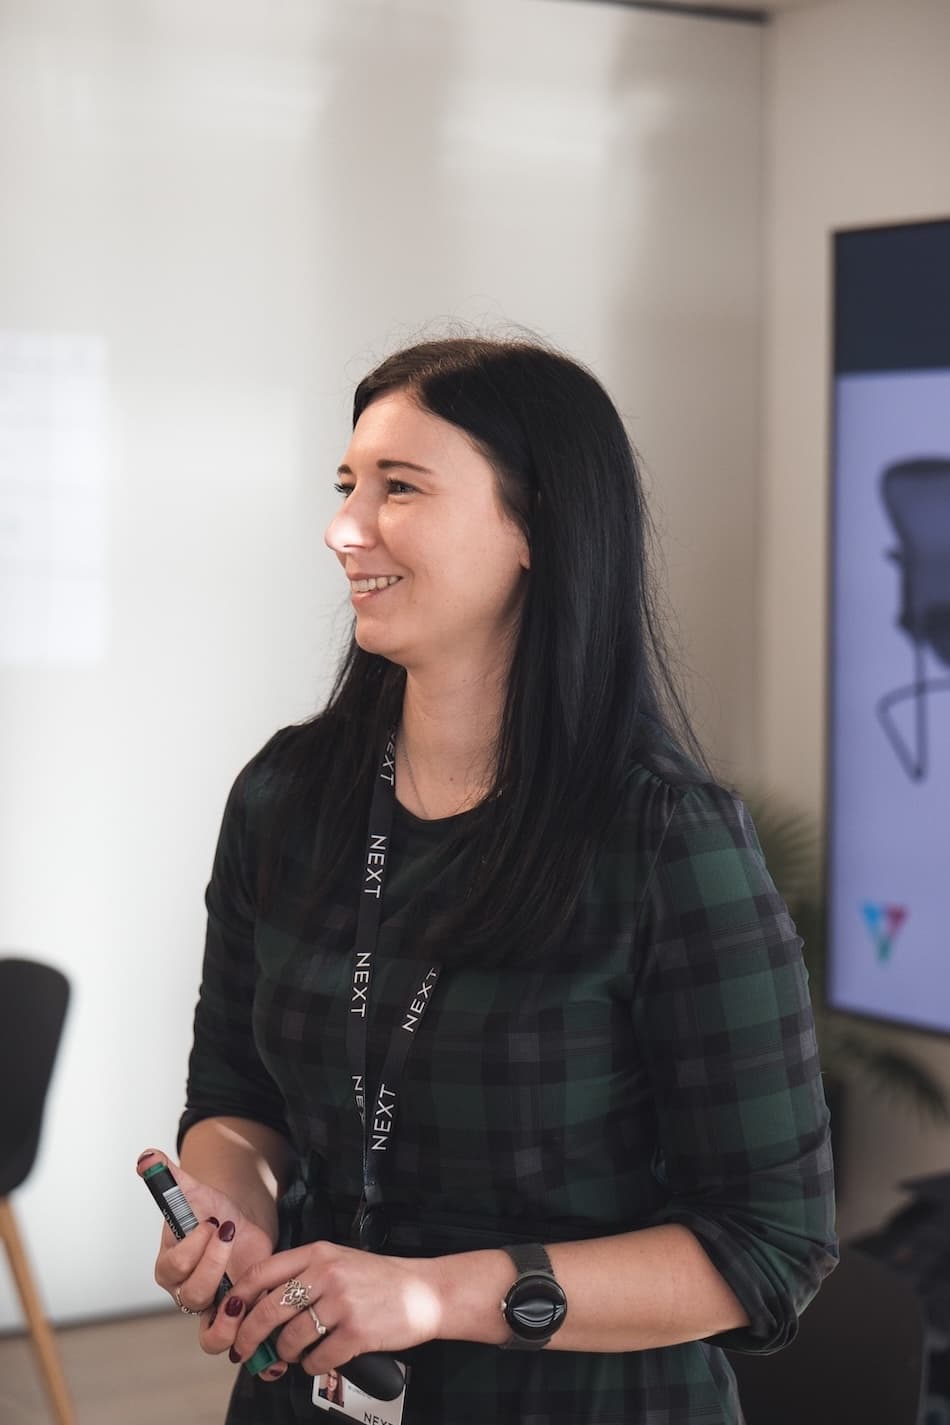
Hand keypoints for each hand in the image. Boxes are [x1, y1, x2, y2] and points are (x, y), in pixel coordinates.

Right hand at [136, 1148, 275, 1333]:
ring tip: (244, 1295)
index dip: (195, 1246)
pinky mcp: (238, 1317)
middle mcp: (187, 1292)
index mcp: (170, 1265)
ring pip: (211, 1336)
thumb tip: (147, 1158)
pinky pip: (238, 1344)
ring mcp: (212, 1309)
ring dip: (229, 1321)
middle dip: (216, 1265)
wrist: (239, 1223)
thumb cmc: (211, 1210)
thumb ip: (170, 1178)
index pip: (173, 1267)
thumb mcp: (194, 1191)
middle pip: (193, 1296)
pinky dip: (253, 1348)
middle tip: (231, 1234)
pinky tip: (268, 1339)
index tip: (214, 1221)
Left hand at [211, 1241, 444, 1378]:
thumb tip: (259, 1308)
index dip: (239, 1299)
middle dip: (249, 1336)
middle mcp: (327, 1273)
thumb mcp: (339, 1261)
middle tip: (244, 1351)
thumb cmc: (379, 1280)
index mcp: (318, 1252)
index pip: (262, 1273)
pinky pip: (316, 1360)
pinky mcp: (356, 1332)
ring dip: (285, 1354)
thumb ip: (303, 1276)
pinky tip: (320, 1359)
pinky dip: (312, 1366)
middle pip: (268, 1309)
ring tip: (294, 1353)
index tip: (229, 1316)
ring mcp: (342, 1303)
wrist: (425, 1292)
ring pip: (289, 1339)